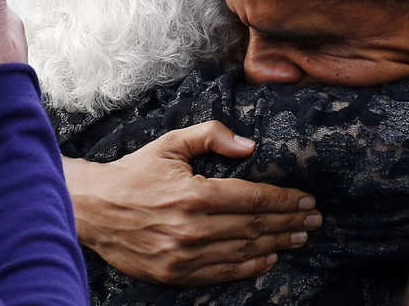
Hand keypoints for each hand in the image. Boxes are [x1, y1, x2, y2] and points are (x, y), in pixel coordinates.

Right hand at [63, 121, 320, 286]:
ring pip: (243, 251)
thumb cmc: (133, 173)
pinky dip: (249, 267)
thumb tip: (249, 146)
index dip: (284, 199)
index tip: (306, 199)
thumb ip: (210, 136)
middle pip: (254, 226)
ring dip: (277, 244)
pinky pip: (222, 273)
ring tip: (299, 237)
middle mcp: (193, 228)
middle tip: (314, 220)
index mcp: (194, 193)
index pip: (252, 197)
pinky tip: (267, 258)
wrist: (94, 209)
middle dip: (289, 222)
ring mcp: (184, 255)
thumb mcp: (169, 144)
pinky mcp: (175, 274)